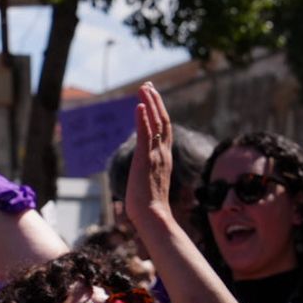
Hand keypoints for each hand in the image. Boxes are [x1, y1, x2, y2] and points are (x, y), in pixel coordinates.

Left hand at [123, 83, 173, 229]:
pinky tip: (139, 106)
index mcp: (163, 158)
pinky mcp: (145, 159)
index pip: (163, 130)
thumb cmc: (149, 207)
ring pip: (156, 123)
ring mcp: (155, 155)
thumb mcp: (149, 184)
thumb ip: (148, 174)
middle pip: (162, 121)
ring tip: (144, 88)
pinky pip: (146, 135)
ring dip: (149, 104)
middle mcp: (162, 154)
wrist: (152, 216)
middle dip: (155, 102)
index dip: (159, 113)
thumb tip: (142, 175)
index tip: (152, 99)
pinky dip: (143, 119)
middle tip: (148, 86)